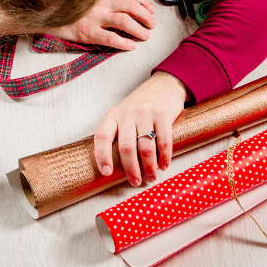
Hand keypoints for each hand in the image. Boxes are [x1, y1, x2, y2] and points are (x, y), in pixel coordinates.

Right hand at [43, 0, 155, 50]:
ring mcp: (94, 18)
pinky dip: (124, 43)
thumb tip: (122, 4)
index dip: (143, 2)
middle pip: (130, 7)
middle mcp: (100, 4)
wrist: (46, 14)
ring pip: (124, 21)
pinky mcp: (87, 32)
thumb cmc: (68, 7)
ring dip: (139, 29)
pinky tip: (131, 46)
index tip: (151, 9)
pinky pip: (110, 38)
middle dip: (145, 16)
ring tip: (146, 36)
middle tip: (152, 24)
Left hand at [94, 71, 188, 185]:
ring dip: (149, 167)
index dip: (101, 156)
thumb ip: (117, 132)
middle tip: (135, 182)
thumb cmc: (140, 105)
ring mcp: (145, 113)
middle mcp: (127, 114)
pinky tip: (164, 165)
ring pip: (145, 147)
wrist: (163, 85)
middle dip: (131, 169)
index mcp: (113, 115)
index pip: (101, 137)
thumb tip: (113, 163)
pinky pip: (163, 140)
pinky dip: (164, 157)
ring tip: (151, 177)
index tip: (106, 172)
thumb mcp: (122, 114)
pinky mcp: (163, 114)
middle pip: (126, 147)